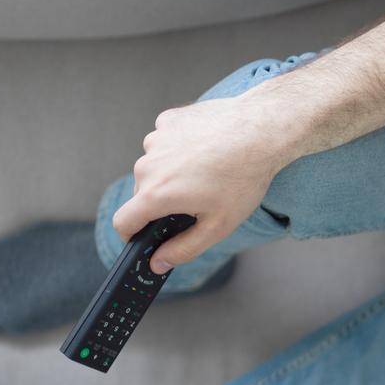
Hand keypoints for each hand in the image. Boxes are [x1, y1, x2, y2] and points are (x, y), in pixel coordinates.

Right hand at [111, 95, 297, 273]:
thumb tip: (158, 263)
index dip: (131, 236)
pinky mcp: (168, 121)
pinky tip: (207, 150)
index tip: (144, 239)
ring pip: (155, 166)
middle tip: (199, 202)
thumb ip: (183, 249)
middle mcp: (147, 164)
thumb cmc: (243, 179)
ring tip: (208, 173)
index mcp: (155, 193)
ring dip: (173, 174)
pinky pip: (167, 142)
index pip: (123, 222)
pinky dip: (181, 149)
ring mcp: (156, 139)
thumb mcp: (218, 226)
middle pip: (142, 194)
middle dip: (163, 203)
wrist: (262, 131)